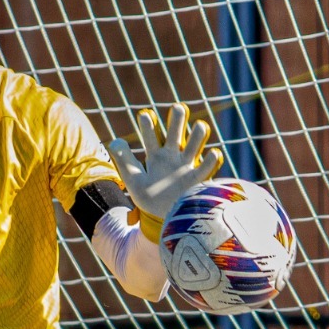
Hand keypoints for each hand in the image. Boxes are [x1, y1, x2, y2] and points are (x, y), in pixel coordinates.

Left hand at [106, 103, 225, 240]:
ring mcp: (186, 167)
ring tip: (200, 126)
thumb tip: (115, 141)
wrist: (166, 220)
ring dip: (198, 134)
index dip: (148, 125)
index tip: (145, 115)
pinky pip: (206, 167)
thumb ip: (124, 160)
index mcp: (156, 156)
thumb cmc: (150, 199)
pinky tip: (213, 152)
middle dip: (178, 119)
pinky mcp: (198, 180)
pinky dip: (212, 159)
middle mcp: (172, 157)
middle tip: (178, 108)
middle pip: (176, 132)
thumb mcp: (134, 180)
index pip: (151, 136)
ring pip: (195, 144)